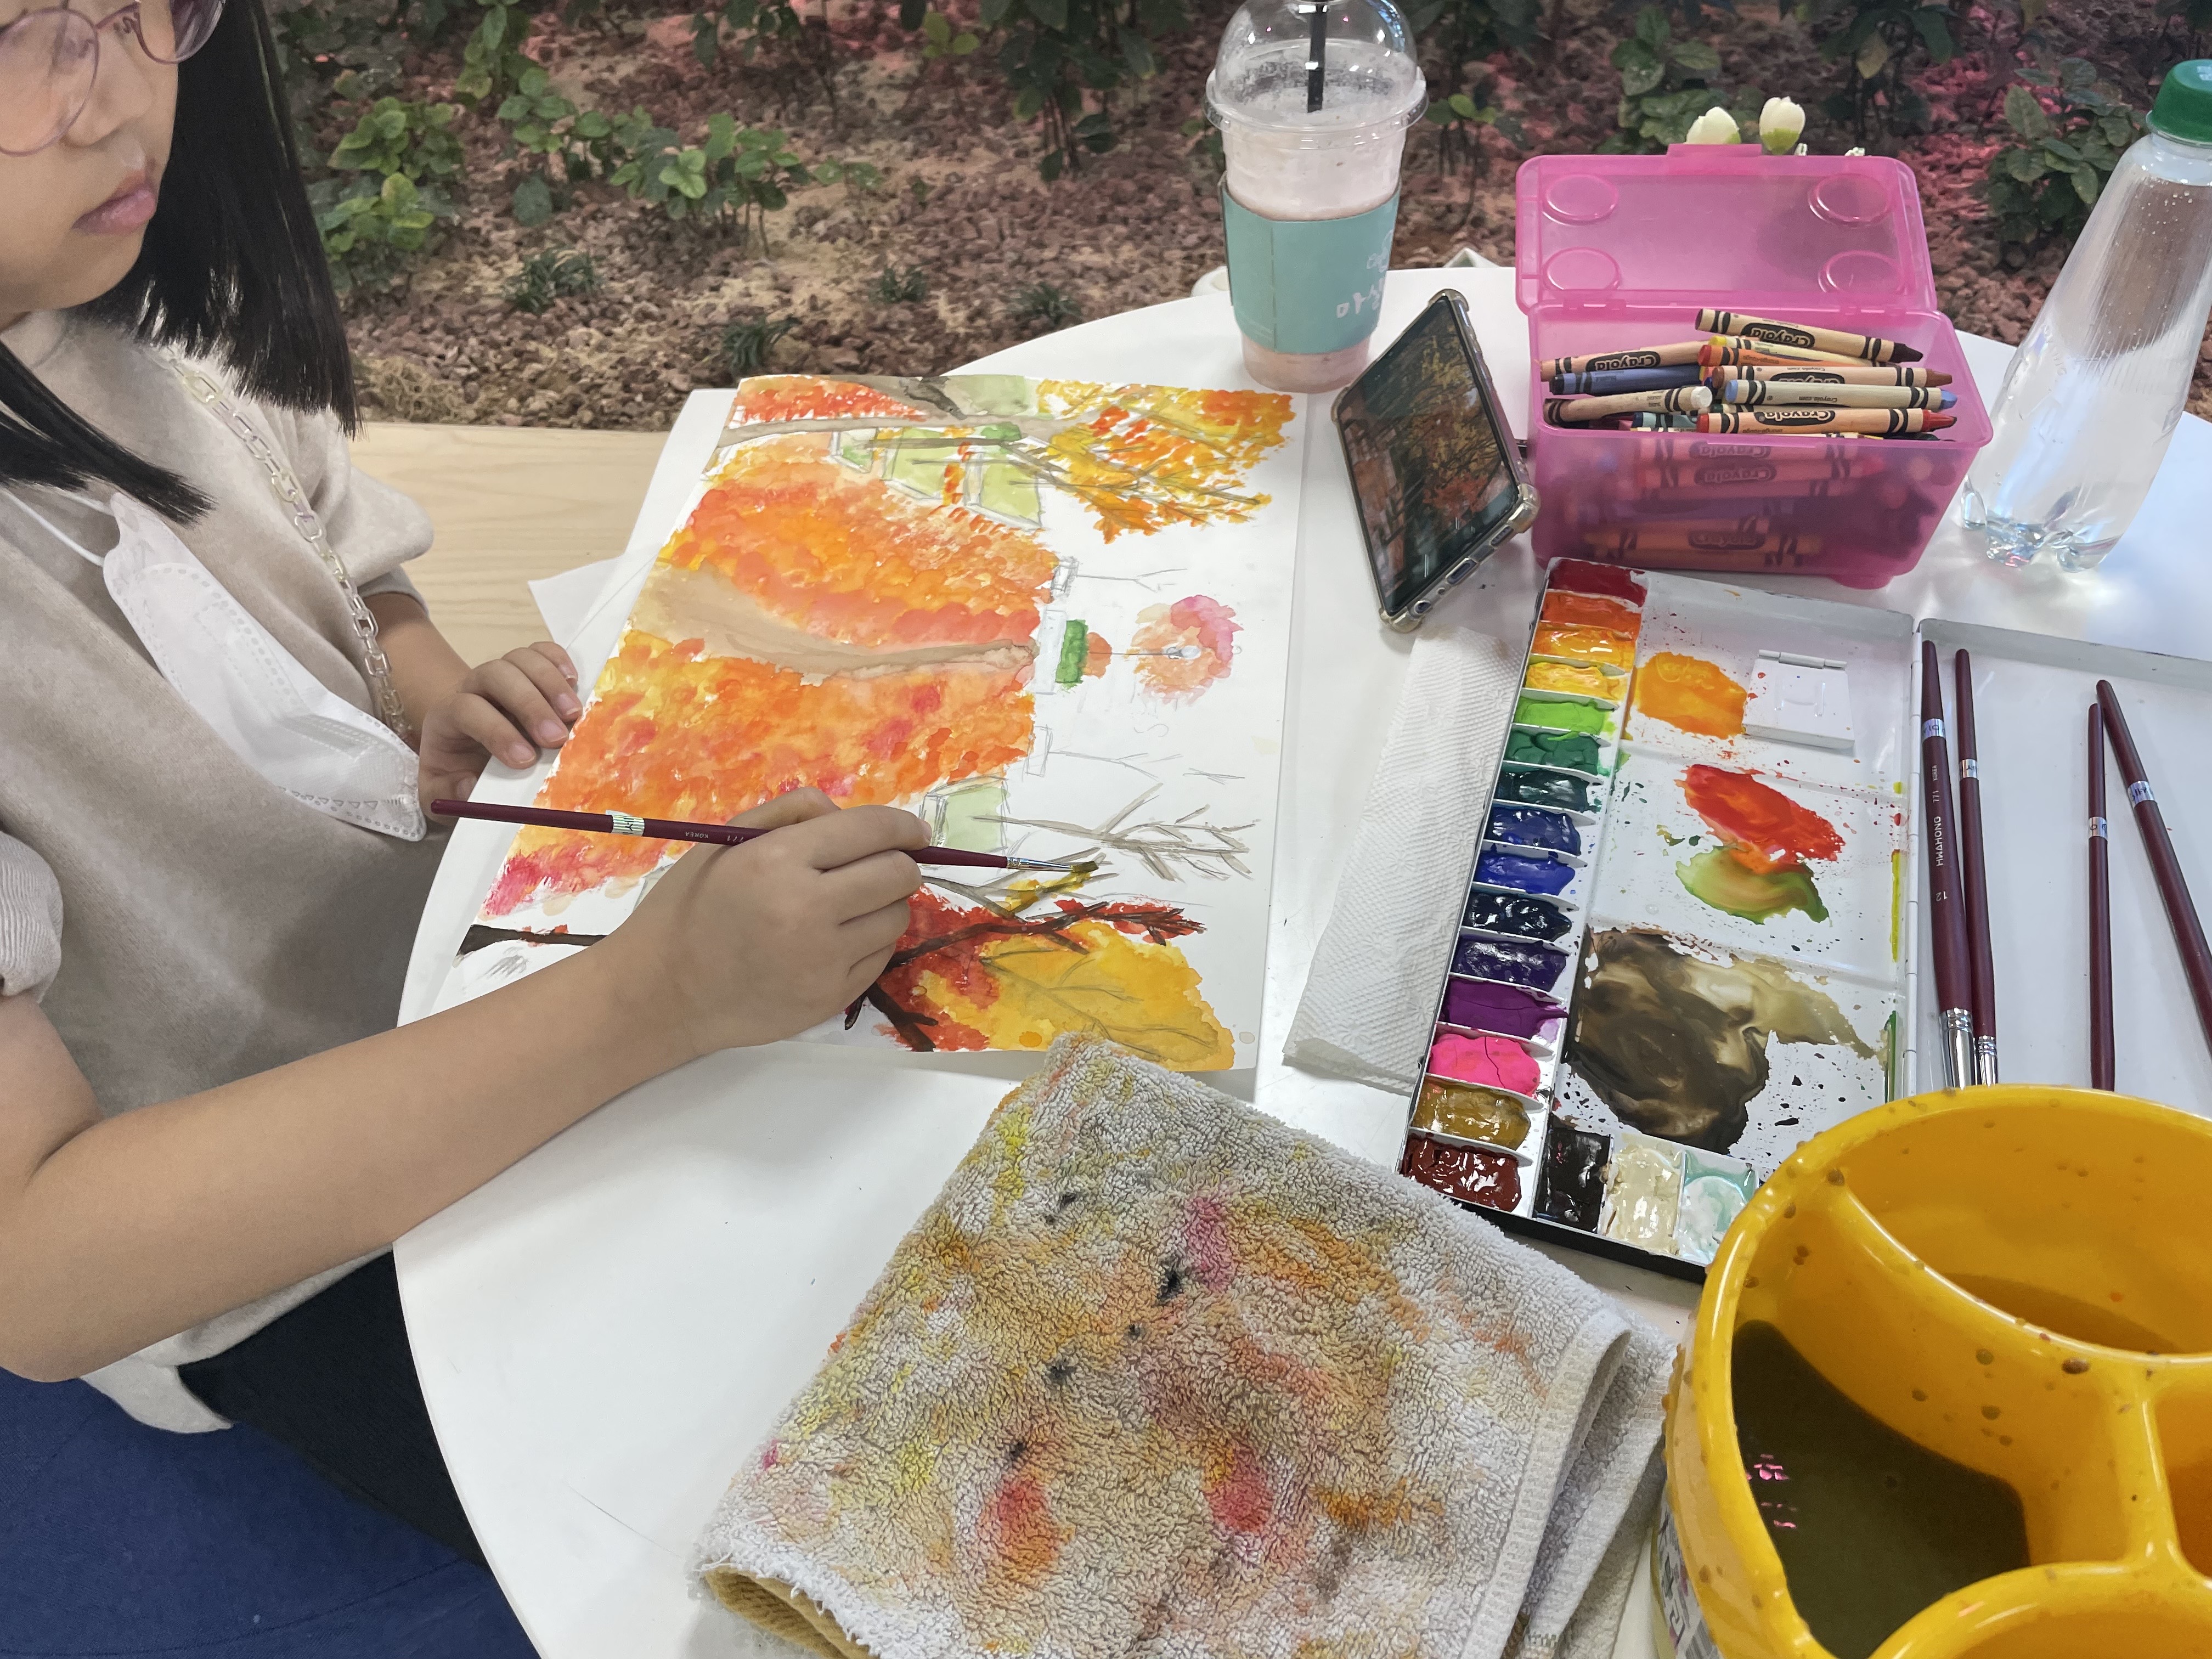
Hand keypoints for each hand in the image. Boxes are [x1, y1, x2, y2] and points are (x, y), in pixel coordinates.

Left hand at [417, 644, 582, 813]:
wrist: (465, 751)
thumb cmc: (456, 772)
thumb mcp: (440, 791)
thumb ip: (448, 792)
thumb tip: (470, 785)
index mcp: (447, 717)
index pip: (467, 709)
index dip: (497, 731)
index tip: (525, 761)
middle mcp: (473, 688)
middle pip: (496, 674)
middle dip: (530, 704)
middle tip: (558, 738)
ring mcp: (502, 676)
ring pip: (520, 658)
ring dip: (551, 683)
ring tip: (574, 715)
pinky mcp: (526, 672)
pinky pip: (541, 651)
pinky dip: (560, 661)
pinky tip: (575, 684)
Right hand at [604, 790, 927, 1056]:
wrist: (664, 992)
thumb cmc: (690, 908)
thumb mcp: (727, 842)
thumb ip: (791, 814)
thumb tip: (849, 814)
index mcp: (777, 861)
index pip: (871, 831)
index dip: (903, 825)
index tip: (912, 830)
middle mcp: (807, 911)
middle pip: (897, 874)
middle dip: (899, 863)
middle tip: (881, 865)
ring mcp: (823, 961)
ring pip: (896, 917)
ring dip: (885, 904)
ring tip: (848, 905)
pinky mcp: (832, 998)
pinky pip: (881, 957)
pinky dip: (869, 941)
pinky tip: (835, 940)